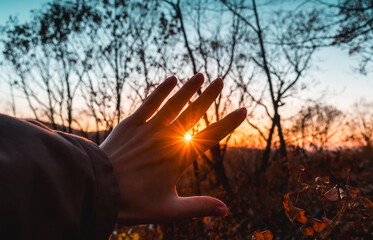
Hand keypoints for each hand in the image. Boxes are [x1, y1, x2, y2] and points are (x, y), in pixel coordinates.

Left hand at [100, 73, 246, 224]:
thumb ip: (198, 207)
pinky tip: (171, 79)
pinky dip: (161, 91)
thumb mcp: (168, 210)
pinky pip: (149, 103)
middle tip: (221, 80)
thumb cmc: (133, 202)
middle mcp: (167, 139)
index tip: (242, 110)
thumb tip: (226, 211)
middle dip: (208, 97)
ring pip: (173, 104)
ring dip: (188, 89)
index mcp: (179, 158)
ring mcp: (149, 129)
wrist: (98, 189)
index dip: (228, 123)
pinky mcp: (131, 124)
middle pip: (193, 114)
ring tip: (200, 75)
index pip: (210, 137)